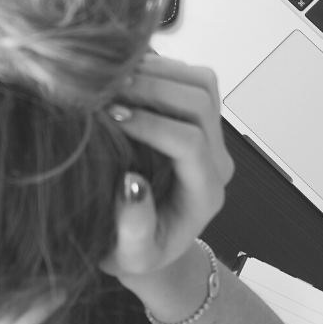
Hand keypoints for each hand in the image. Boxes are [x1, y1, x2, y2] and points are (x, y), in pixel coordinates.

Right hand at [100, 55, 234, 282]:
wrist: (148, 244)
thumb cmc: (136, 254)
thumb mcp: (131, 255)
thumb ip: (134, 228)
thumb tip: (131, 184)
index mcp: (205, 193)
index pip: (190, 143)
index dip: (152, 124)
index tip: (110, 117)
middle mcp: (216, 160)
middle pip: (201, 102)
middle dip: (154, 88)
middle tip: (106, 89)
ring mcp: (211, 136)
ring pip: (201, 82)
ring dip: (158, 72)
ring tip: (113, 79)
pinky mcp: (197, 119)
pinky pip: (189, 78)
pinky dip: (158, 67)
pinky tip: (122, 77)